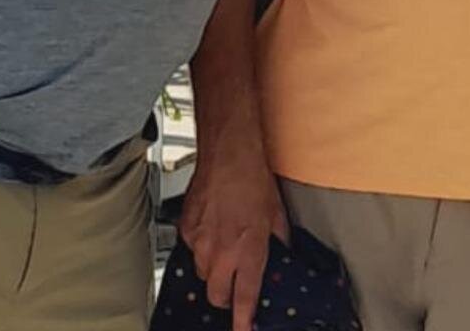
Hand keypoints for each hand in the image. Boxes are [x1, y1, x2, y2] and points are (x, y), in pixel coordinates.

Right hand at [179, 130, 288, 324]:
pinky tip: (213, 228)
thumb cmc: (253, 179)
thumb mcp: (277, 215)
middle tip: (234, 287)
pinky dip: (201, 247)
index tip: (244, 330)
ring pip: (202, 274)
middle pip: (216, 296)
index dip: (244, 320)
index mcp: (249, 251)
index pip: (245, 298)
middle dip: (225, 298)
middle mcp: (222, 253)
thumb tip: (284, 254)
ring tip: (225, 247)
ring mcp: (200, 243)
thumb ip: (279, 242)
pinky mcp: (186, 230)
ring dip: (213, 270)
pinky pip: (192, 250)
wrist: (228, 155)